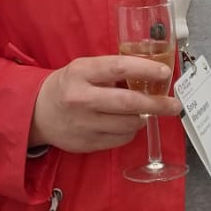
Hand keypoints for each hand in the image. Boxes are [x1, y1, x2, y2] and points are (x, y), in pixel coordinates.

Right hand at [29, 55, 180, 153]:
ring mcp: (84, 124)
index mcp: (81, 73)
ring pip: (128, 124)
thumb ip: (111, 70)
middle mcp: (81, 98)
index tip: (164, 73)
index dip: (145, 69)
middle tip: (174, 105)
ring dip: (143, 118)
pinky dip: (129, 131)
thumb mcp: (83, 69)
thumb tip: (150, 72)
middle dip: (157, 104)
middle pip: (128, 102)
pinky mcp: (87, 143)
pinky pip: (121, 139)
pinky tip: (125, 124)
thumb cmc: (67, 86)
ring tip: (144, 112)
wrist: (37, 113)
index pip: (118, 67)